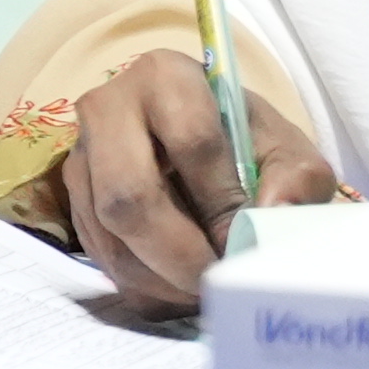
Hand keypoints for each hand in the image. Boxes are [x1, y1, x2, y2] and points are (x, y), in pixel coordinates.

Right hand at [52, 49, 338, 318]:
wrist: (202, 141)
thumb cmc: (246, 143)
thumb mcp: (287, 150)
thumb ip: (296, 179)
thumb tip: (268, 217)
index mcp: (166, 77)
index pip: (191, 144)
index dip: (220, 203)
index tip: (243, 242)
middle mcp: (108, 109)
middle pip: (130, 197)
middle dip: (177, 255)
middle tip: (216, 281)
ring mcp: (80, 156)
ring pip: (108, 234)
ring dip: (159, 279)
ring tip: (202, 291)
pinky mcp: (71, 199)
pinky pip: (99, 255)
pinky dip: (141, 285)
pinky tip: (176, 289)